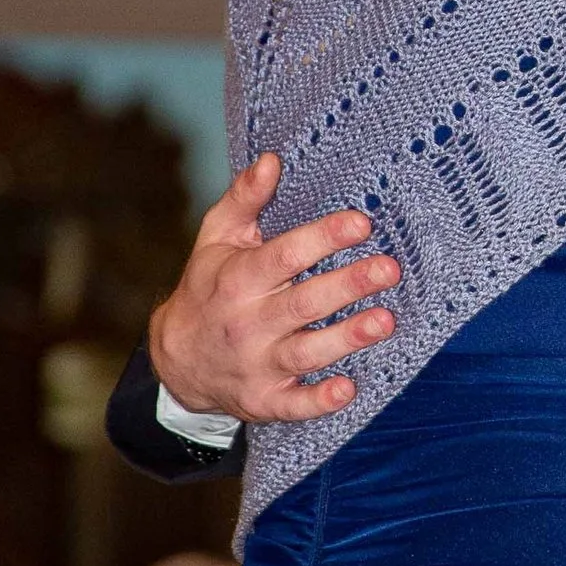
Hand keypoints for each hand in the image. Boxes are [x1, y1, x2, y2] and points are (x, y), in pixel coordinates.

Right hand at [147, 155, 400, 425]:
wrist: (176, 359)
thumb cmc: (208, 287)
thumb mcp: (216, 239)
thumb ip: (244, 198)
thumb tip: (273, 159)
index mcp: (238, 279)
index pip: (284, 256)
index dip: (322, 238)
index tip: (361, 222)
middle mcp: (246, 323)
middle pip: (302, 303)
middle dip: (347, 285)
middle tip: (389, 268)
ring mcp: (255, 365)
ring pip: (305, 352)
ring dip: (346, 338)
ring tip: (385, 321)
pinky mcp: (263, 400)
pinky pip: (292, 405)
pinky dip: (318, 401)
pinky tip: (348, 389)